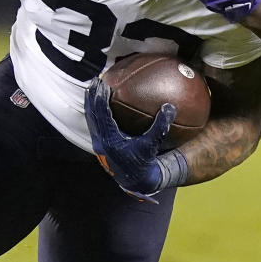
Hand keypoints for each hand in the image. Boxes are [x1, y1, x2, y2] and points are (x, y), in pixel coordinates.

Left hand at [84, 78, 174, 201]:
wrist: (134, 181)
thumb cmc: (144, 162)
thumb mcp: (152, 145)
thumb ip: (160, 127)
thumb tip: (170, 106)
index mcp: (111, 139)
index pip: (102, 114)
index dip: (100, 98)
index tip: (103, 84)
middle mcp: (101, 140)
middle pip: (92, 114)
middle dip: (92, 96)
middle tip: (95, 80)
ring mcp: (98, 143)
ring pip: (91, 119)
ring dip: (91, 103)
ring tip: (93, 89)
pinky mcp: (100, 145)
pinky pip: (95, 124)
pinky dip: (96, 112)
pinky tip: (101, 105)